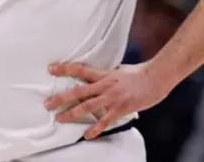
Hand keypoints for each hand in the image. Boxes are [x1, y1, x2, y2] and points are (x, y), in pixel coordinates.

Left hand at [44, 62, 169, 139]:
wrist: (155, 79)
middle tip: (47, 104)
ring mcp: (112, 98)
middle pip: (78, 91)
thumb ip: (106, 73)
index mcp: (103, 74)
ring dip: (72, 114)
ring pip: (87, 107)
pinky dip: (95, 129)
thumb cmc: (139, 72)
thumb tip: (97, 73)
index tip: (50, 68)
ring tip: (60, 119)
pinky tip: (87, 135)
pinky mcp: (120, 109)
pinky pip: (105, 121)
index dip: (64, 68)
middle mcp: (104, 86)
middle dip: (61, 98)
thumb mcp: (118, 69)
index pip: (79, 69)